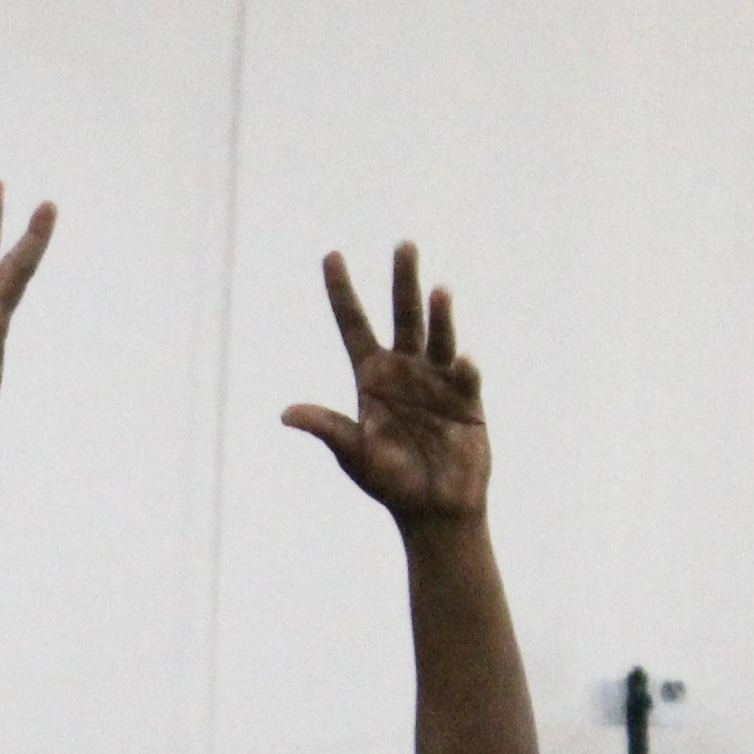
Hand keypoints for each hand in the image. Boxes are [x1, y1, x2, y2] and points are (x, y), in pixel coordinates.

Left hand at [282, 244, 488, 523]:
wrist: (434, 509)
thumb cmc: (389, 482)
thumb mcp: (354, 454)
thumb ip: (327, 428)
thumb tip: (286, 414)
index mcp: (372, 378)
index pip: (353, 325)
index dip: (342, 292)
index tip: (331, 255)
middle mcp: (405, 370)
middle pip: (402, 316)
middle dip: (402, 281)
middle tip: (403, 244)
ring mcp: (438, 380)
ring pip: (437, 336)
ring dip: (438, 315)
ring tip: (438, 291)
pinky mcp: (467, 399)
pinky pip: (464, 377)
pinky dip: (462, 368)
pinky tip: (461, 361)